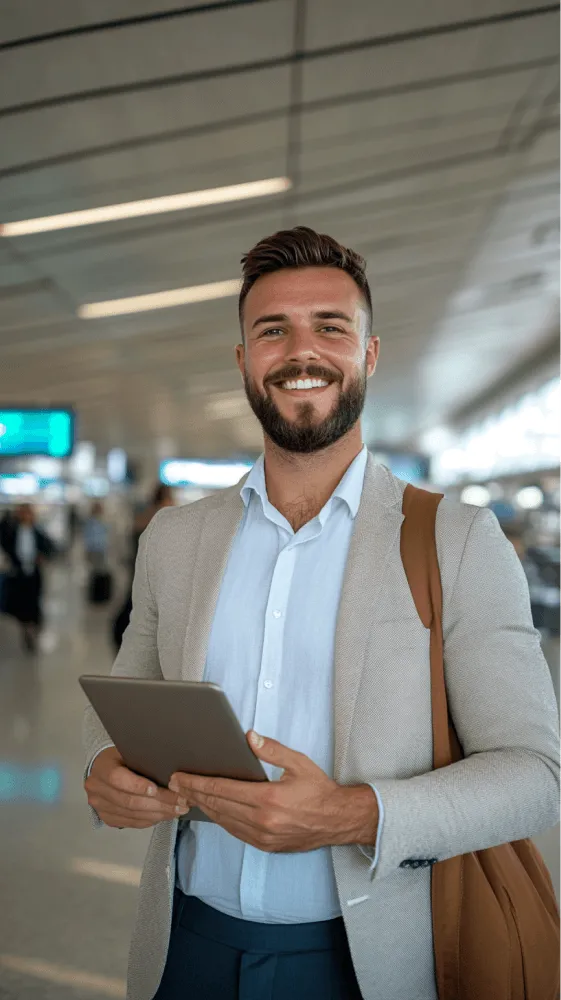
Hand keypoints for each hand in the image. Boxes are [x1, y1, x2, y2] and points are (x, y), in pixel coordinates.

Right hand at [85, 747, 190, 828]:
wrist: (102, 769)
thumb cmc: (121, 757)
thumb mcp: (129, 751)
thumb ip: (142, 759)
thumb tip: (170, 769)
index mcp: (102, 768)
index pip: (118, 779)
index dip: (137, 786)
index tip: (156, 789)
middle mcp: (97, 790)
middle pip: (129, 801)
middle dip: (158, 803)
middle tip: (180, 803)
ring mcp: (100, 806)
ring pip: (132, 815)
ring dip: (158, 814)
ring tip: (177, 810)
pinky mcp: (107, 818)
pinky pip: (131, 823)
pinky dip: (150, 820)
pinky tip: (164, 815)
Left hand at [169, 731, 377, 852]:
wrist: (338, 820)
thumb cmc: (320, 790)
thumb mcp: (299, 763)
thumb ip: (272, 750)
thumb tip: (250, 737)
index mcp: (268, 798)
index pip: (223, 789)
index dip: (198, 782)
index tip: (181, 776)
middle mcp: (263, 820)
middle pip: (217, 805)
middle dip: (194, 793)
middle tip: (175, 784)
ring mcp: (263, 836)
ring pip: (223, 821)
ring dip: (203, 807)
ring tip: (188, 795)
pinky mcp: (265, 845)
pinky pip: (234, 832)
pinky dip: (220, 820)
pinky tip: (212, 810)